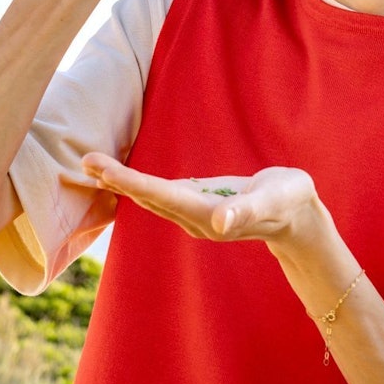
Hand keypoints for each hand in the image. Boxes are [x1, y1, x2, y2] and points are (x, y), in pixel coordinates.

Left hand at [79, 152, 321, 244]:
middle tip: (85, 160)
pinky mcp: (199, 207)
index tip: (101, 168)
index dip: (129, 181)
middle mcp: (195, 219)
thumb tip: (219, 223)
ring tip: (95, 166)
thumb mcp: (273, 200)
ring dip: (122, 183)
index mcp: (208, 215)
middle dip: (116, 180)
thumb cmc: (290, 201)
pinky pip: (161, 196)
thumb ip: (245, 211)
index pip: (160, 195)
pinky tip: (124, 179)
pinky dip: (138, 186)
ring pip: (151, 199)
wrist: (299, 216)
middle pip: (148, 198)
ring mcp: (195, 215)